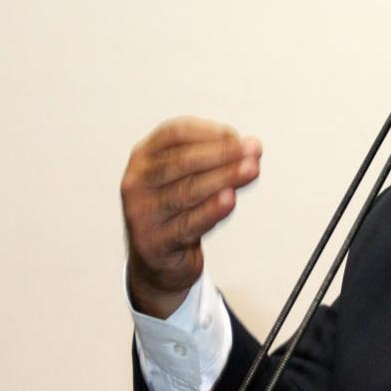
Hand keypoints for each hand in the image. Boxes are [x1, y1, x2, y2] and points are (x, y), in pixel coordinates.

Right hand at [121, 116, 260, 317]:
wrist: (158, 258)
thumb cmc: (179, 206)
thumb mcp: (191, 176)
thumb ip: (218, 159)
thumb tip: (253, 147)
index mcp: (144, 156)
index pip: (175, 133)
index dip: (209, 132)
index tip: (239, 136)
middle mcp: (137, 182)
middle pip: (180, 161)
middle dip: (221, 154)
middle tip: (253, 151)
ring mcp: (141, 213)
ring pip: (186, 191)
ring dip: (223, 178)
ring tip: (251, 170)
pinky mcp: (153, 243)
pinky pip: (187, 224)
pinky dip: (211, 211)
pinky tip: (230, 199)